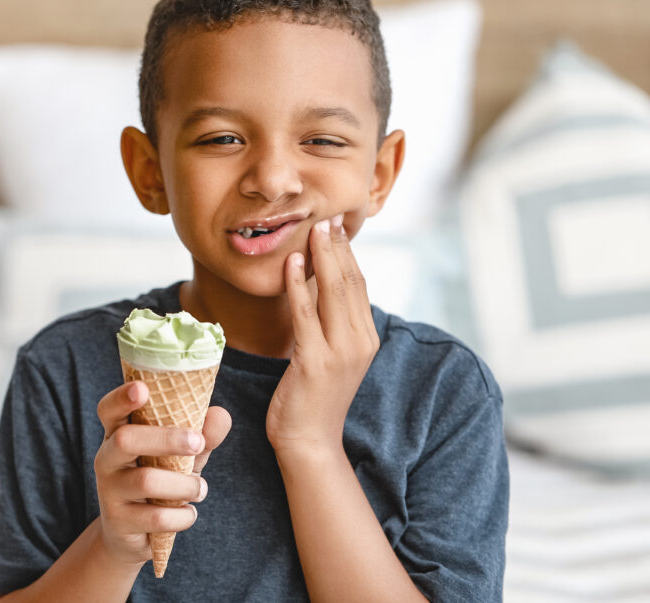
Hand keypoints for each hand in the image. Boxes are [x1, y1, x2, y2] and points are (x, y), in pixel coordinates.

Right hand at [93, 380, 231, 565]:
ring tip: (200, 489)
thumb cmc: (160, 482)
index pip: (109, 409)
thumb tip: (222, 415)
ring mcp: (109, 491)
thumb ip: (201, 435)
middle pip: (126, 440)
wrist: (133, 536)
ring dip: (185, 485)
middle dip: (167, 439)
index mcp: (118, 434)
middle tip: (198, 442)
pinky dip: (182, 516)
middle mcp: (107, 458)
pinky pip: (157, 517)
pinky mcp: (119, 521)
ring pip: (146, 481)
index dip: (121, 397)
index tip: (142, 388)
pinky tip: (187, 514)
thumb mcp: (180, 457)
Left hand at [266, 214, 379, 455]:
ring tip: (312, 230)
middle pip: (350, 282)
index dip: (348, 253)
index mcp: (366, 338)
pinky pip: (306, 314)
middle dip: (337, 247)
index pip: (359, 285)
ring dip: (322, 258)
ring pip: (333, 293)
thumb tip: (319, 283)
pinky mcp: (315, 362)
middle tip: (326, 217)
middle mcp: (360, 342)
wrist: (310, 441)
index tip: (336, 226)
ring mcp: (340, 352)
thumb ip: (330, 322)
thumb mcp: (329, 353)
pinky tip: (292, 263)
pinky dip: (299, 285)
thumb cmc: (312, 396)